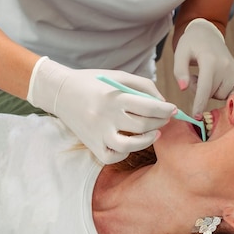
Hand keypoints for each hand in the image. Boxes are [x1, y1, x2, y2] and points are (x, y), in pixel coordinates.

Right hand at [27, 57, 175, 163]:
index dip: (165, 109)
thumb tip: (163, 102)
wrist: (60, 92)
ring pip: (130, 146)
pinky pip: (113, 156)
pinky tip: (132, 143)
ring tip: (155, 133)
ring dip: (147, 140)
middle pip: (143, 125)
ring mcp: (97, 133)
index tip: (173, 109)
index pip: (148, 107)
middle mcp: (105, 116)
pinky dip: (126, 152)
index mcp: (113, 96)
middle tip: (166, 119)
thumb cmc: (93, 82)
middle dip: (160, 122)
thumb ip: (143, 86)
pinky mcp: (91, 145)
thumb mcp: (118, 76)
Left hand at [173, 18, 233, 116]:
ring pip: (223, 96)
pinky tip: (220, 85)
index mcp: (210, 60)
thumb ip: (179, 71)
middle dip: (201, 91)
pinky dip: (230, 94)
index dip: (199, 104)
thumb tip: (183, 88)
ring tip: (206, 77)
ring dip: (212, 92)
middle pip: (212, 94)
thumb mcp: (180, 53)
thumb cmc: (191, 44)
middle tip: (195, 76)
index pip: (205, 88)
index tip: (196, 117)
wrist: (207, 34)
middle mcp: (226, 66)